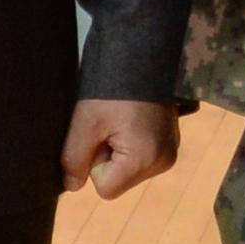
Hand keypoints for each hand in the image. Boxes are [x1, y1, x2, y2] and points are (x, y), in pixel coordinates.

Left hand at [61, 98, 175, 199]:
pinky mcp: (172, 143)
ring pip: (129, 169)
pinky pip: (142, 157)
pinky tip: (133, 119)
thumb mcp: (86, 122)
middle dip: (108, 157)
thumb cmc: (111, 87)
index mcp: (144, 160)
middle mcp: (163, 162)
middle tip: (110, 124)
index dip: (95, 163)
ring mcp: (170, 153)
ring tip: (122, 119)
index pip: (105, 189)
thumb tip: (72, 186)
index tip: (100, 134)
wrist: (142, 54)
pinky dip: (132, 143)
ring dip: (119, 150)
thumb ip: (74, 158)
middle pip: (119, 180)